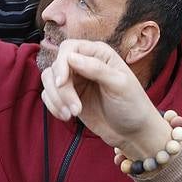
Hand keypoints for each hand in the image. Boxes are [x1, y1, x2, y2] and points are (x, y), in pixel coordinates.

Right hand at [40, 39, 171, 159]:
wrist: (133, 132)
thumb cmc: (133, 105)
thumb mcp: (119, 85)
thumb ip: (97, 69)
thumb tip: (71, 57)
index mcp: (99, 53)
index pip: (69, 48)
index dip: (61, 63)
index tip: (61, 83)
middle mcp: (84, 63)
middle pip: (56, 66)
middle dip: (61, 89)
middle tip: (75, 110)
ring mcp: (75, 81)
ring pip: (48, 80)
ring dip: (56, 99)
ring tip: (71, 115)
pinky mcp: (69, 97)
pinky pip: (48, 96)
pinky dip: (53, 106)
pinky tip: (67, 117)